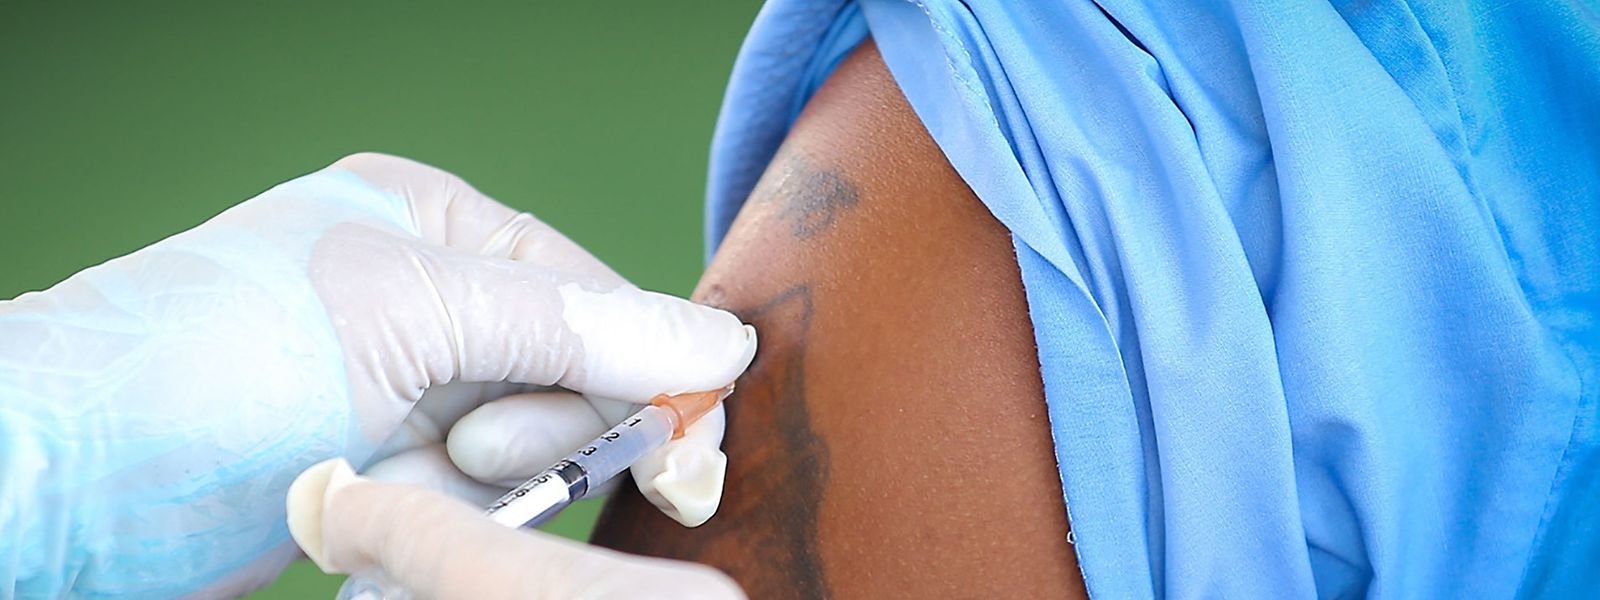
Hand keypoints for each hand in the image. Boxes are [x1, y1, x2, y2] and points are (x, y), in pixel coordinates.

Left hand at [0, 153, 755, 597]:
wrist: (62, 481)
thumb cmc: (213, 359)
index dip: (644, 368)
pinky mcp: (377, 471)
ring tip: (389, 480)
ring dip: (479, 489)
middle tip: (478, 455)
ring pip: (524, 456)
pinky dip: (438, 523)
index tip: (685, 449)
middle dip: (540, 433)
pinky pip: (468, 506)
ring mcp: (402, 391)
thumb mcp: (410, 315)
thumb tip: (718, 341)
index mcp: (436, 224)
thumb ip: (574, 327)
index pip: (594, 292)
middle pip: (571, 378)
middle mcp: (427, 300)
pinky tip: (366, 516)